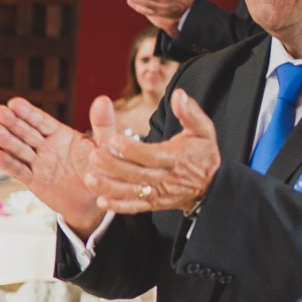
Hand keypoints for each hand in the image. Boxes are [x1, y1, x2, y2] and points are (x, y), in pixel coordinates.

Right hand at [0, 96, 101, 233]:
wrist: (96, 201)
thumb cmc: (102, 171)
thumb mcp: (106, 146)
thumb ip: (103, 124)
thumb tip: (103, 99)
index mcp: (61, 134)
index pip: (41, 121)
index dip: (27, 112)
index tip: (14, 103)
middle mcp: (46, 147)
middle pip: (26, 132)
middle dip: (12, 122)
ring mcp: (38, 164)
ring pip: (19, 150)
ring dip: (6, 140)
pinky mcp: (35, 182)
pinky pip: (20, 172)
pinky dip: (9, 164)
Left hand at [81, 91, 219, 213]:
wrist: (211, 185)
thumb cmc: (203, 153)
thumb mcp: (203, 130)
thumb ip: (190, 112)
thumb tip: (179, 94)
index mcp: (176, 159)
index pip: (151, 156)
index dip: (132, 149)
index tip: (114, 140)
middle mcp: (166, 178)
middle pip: (137, 174)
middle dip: (114, 166)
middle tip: (93, 156)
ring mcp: (159, 193)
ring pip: (132, 192)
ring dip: (110, 187)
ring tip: (90, 179)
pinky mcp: (153, 203)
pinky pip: (134, 207)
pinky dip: (118, 206)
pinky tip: (101, 202)